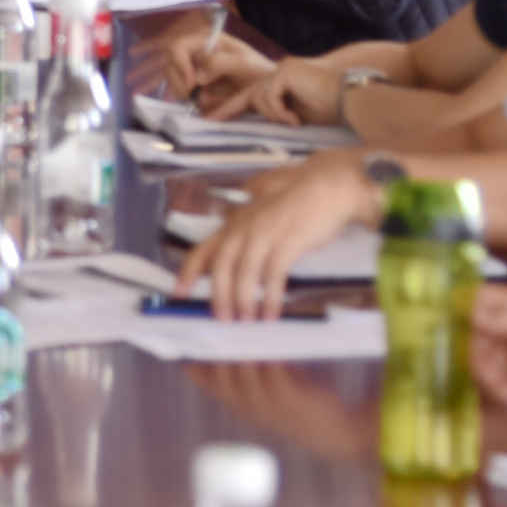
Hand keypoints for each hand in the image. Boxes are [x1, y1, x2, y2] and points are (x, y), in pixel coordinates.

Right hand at [163, 27, 273, 104]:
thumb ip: (220, 64)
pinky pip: (182, 96)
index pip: (177, 47)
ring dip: (182, 94)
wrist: (269, 90)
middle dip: (178, 83)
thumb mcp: (244, 63)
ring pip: (173, 82)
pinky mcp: (195, 88)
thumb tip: (197, 78)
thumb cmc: (259, 71)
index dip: (180, 65)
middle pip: (169, 65)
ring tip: (201, 102)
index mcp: (204, 40)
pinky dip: (190, 102)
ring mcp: (193, 71)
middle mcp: (195, 53)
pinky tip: (204, 105)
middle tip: (191, 98)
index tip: (192, 84)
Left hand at [175, 149, 375, 318]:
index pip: (203, 249)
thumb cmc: (297, 203)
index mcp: (235, 223)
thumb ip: (245, 233)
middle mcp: (244, 227)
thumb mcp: (262, 215)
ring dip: (244, 301)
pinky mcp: (287, 241)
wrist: (328, 186)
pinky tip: (272, 313)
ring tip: (247, 320)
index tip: (178, 293)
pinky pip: (273, 276)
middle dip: (219, 295)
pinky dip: (271, 298)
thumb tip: (233, 261)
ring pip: (244, 274)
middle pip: (221, 266)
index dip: (188, 272)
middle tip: (222, 318)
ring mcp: (265, 233)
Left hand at [206, 54, 346, 127]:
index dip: (232, 107)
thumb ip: (278, 116)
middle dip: (229, 108)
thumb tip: (258, 125)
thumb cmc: (331, 110)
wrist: (352, 99)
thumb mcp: (297, 116)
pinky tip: (295, 119)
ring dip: (273, 115)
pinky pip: (269, 96)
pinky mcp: (285, 71)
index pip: (253, 95)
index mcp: (283, 84)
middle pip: (249, 93)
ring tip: (293, 122)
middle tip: (210, 120)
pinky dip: (279, 111)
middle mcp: (280, 73)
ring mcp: (282, 69)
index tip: (212, 118)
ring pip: (259, 96)